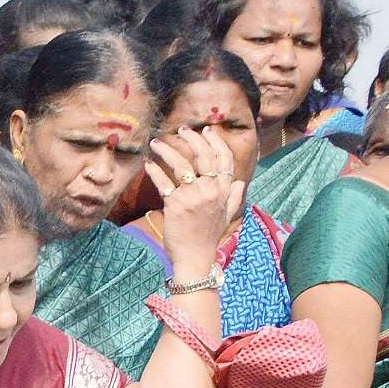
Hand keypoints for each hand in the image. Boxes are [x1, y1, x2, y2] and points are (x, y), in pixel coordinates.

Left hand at [148, 127, 244, 272]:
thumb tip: (241, 182)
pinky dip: (154, 172)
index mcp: (225, 190)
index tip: (206, 130)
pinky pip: (164, 182)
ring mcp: (193, 196)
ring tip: (157, 143)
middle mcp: (211, 189)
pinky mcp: (175, 204)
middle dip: (192, 138)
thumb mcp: (227, 216)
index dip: (215, 141)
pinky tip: (148, 164)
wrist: (195, 257)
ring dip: (168, 150)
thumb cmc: (208, 237)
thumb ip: (234, 197)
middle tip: (181, 130)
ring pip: (182, 164)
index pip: (224, 158)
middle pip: (204, 155)